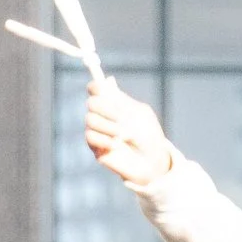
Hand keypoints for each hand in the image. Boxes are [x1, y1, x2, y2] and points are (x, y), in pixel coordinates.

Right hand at [82, 75, 177, 193]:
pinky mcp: (95, 147)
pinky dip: (104, 139)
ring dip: (109, 126)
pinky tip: (116, 145)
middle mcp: (103, 115)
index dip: (95, 87)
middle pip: (91, 103)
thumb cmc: (149, 136)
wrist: (151, 161)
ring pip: (90, 120)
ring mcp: (98, 131)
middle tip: (122, 118)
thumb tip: (107, 81)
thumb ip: (123, 101)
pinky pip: (90, 137)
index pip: (96, 89)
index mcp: (114, 103)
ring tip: (124, 135)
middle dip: (107, 109)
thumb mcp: (140, 114)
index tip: (100, 90)